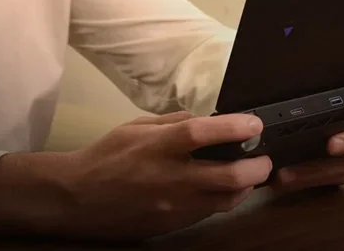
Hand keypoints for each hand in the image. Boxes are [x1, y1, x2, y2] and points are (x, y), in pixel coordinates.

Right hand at [58, 111, 271, 238]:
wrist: (79, 199)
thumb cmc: (107, 156)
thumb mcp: (136, 127)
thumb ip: (173, 122)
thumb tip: (208, 120)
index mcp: (157, 147)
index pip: (201, 133)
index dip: (234, 126)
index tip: (254, 123)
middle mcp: (169, 178)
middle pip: (227, 175)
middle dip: (257, 166)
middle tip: (263, 157)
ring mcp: (174, 206)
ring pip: (227, 200)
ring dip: (246, 186)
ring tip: (250, 174)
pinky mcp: (174, 225)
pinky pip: (210, 212)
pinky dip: (225, 199)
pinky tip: (224, 188)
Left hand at [267, 69, 343, 193]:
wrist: (306, 109)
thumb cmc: (320, 83)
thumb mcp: (326, 77)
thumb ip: (328, 75)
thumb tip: (297, 62)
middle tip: (332, 144)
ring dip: (327, 167)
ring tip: (295, 170)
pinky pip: (340, 175)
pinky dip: (313, 177)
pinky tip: (289, 177)